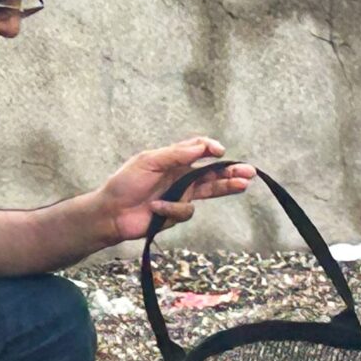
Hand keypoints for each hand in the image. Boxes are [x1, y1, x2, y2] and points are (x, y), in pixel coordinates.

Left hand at [93, 137, 252, 244]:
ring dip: (225, 187)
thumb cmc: (125, 184)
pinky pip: (185, 211)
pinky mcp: (176, 214)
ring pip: (210, 191)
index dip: (211, 150)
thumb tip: (203, 146)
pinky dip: (171, 209)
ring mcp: (181, 196)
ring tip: (242, 184)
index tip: (220, 151)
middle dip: (232, 172)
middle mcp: (181, 177)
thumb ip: (176, 154)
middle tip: (250, 173)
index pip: (199, 152)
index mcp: (174, 161)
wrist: (110, 213)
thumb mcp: (148, 162)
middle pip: (212, 173)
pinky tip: (156, 207)